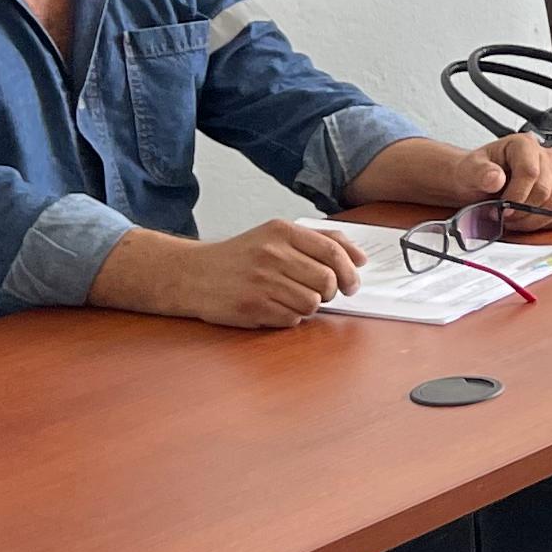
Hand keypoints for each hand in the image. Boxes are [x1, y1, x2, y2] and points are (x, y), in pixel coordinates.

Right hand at [155, 218, 363, 328]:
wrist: (191, 274)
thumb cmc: (240, 256)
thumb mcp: (276, 236)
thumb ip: (320, 241)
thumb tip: (360, 258)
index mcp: (282, 232)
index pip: (333, 252)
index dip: (350, 271)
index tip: (352, 283)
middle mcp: (272, 254)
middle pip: (327, 281)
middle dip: (329, 292)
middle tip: (318, 293)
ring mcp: (262, 281)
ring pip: (312, 303)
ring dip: (308, 306)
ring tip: (289, 298)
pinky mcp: (252, 306)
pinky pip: (292, 319)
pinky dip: (289, 317)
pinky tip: (273, 306)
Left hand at [363, 132, 551, 221]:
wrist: (458, 182)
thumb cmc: (458, 174)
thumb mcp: (458, 173)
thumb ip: (475, 173)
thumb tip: (493, 178)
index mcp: (522, 144)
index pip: (536, 170)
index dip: (519, 193)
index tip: (500, 206)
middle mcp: (542, 157)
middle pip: (549, 189)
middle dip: (524, 208)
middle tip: (499, 215)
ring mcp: (548, 176)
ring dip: (531, 218)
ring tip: (505, 218)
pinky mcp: (549, 193)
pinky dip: (537, 222)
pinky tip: (515, 221)